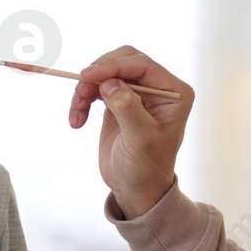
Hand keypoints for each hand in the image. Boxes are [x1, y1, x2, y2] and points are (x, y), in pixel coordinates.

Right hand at [69, 46, 193, 218]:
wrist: (136, 189)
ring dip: (86, 88)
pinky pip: (97, 87)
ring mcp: (137, 93)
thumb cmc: (146, 168)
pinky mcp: (119, 100)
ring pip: (106, 73)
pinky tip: (77, 119)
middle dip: (98, 74)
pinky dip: (83, 99)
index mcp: (174, 93)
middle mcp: (158, 88)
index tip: (88, 76)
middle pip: (122, 61)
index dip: (113, 66)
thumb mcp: (140, 140)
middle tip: (80, 91)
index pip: (141, 65)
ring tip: (76, 112)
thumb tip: (110, 83)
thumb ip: (128, 108)